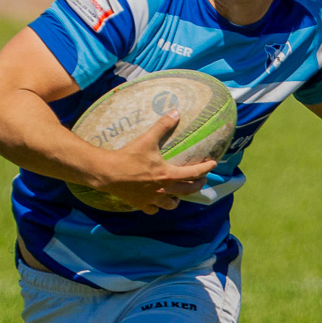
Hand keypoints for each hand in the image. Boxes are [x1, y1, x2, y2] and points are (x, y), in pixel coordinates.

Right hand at [84, 112, 217, 214]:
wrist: (108, 173)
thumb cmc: (129, 156)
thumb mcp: (147, 139)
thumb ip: (163, 126)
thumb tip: (176, 112)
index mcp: (168, 175)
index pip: (194, 173)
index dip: (206, 168)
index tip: (213, 164)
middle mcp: (164, 190)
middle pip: (187, 191)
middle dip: (197, 185)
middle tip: (201, 180)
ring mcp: (152, 199)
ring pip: (171, 205)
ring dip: (177, 199)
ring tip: (178, 194)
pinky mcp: (141, 204)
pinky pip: (153, 210)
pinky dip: (157, 206)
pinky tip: (156, 201)